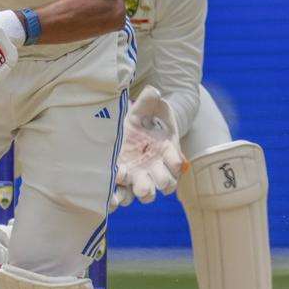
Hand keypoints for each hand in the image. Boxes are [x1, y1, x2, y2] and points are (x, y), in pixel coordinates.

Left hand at [110, 86, 187, 208]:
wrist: (127, 131)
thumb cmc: (142, 121)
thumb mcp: (144, 109)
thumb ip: (148, 101)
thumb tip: (152, 90)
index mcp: (166, 151)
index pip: (176, 163)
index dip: (174, 164)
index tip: (168, 160)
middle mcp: (156, 168)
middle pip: (165, 184)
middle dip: (158, 183)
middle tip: (145, 177)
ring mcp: (141, 177)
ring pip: (147, 194)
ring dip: (139, 191)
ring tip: (125, 177)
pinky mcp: (124, 182)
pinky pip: (124, 197)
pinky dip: (119, 198)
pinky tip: (112, 192)